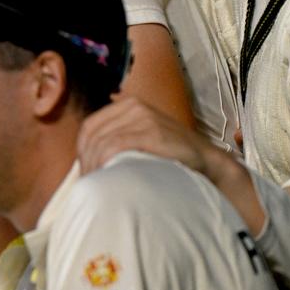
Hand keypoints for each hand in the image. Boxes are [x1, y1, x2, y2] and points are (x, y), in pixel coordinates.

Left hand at [76, 96, 210, 175]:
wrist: (208, 162)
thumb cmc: (170, 156)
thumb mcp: (141, 138)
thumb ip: (117, 139)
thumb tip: (86, 158)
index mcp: (126, 105)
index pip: (90, 126)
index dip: (82, 149)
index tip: (84, 171)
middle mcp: (133, 106)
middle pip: (94, 134)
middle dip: (87, 160)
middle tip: (89, 182)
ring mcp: (144, 117)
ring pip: (103, 140)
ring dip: (95, 164)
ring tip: (98, 184)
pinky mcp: (153, 131)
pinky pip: (117, 145)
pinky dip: (107, 161)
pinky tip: (108, 176)